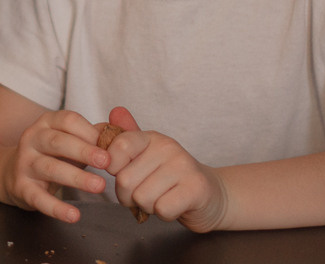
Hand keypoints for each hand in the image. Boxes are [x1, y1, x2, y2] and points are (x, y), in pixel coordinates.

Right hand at [0, 109, 109, 222]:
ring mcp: (24, 163)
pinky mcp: (21, 187)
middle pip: (57, 141)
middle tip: (107, 162)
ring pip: (50, 168)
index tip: (110, 145)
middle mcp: (32, 139)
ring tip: (99, 186)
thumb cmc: (50, 154)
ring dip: (76, 177)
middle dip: (83, 151)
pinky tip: (74, 215)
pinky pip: (39, 198)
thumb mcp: (68, 140)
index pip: (67, 120)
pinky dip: (56, 208)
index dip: (88, 131)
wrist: (9, 172)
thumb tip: (120, 135)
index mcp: (46, 123)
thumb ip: (92, 136)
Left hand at [99, 107, 228, 231]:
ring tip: (161, 198)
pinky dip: (164, 214)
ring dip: (148, 207)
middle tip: (144, 194)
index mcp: (151, 138)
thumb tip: (115, 110)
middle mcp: (167, 147)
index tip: (124, 174)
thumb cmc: (170, 179)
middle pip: (125, 180)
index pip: (119, 146)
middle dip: (128, 197)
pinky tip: (173, 206)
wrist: (211, 196)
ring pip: (142, 197)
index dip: (113, 168)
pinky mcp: (196, 188)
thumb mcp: (146, 158)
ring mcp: (183, 166)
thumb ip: (126, 140)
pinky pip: (162, 209)